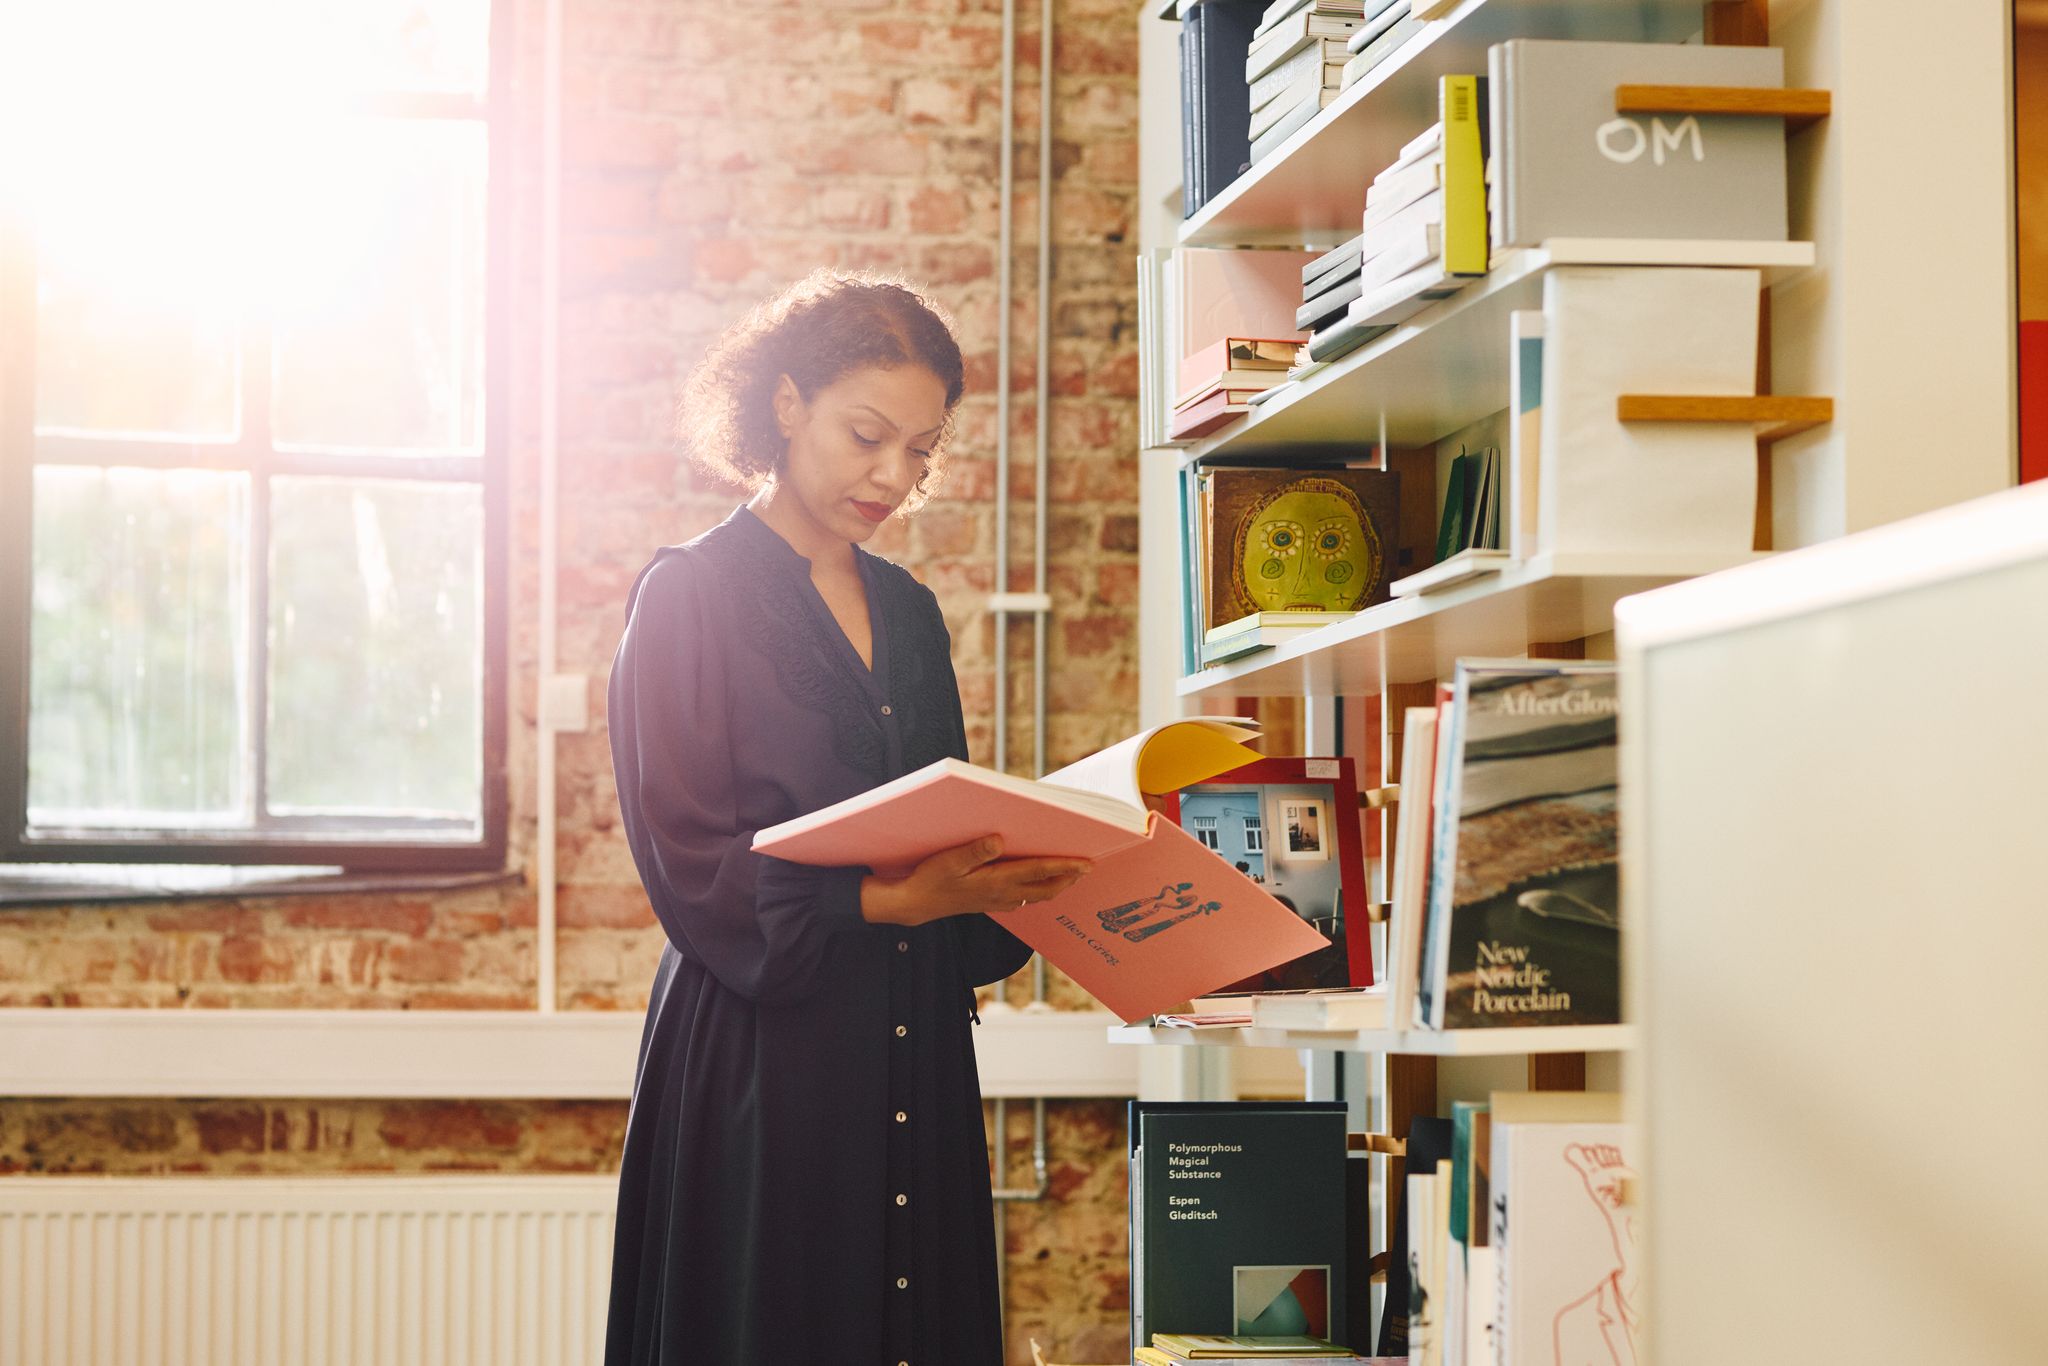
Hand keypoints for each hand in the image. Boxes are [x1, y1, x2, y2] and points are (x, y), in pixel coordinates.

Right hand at [860, 836, 1092, 926]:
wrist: (915, 903)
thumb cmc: (930, 880)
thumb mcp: (948, 861)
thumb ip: (975, 851)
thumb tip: (998, 840)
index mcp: (996, 881)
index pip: (1039, 872)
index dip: (1065, 867)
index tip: (1087, 863)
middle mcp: (1002, 894)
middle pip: (1046, 889)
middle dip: (1069, 879)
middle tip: (1088, 867)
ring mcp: (998, 901)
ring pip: (1037, 895)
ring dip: (1056, 885)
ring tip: (1071, 873)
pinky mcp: (992, 902)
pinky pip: (1024, 897)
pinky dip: (1039, 889)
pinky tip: (1040, 881)